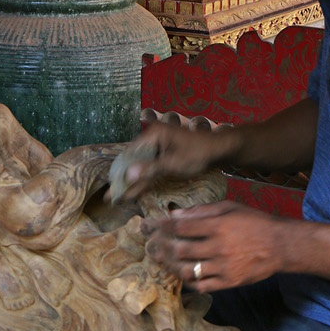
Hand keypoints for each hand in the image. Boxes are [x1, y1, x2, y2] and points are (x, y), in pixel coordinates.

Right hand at [118, 121, 234, 199]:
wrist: (218, 149)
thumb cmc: (198, 153)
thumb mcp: (174, 163)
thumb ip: (150, 169)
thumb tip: (128, 175)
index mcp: (153, 133)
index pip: (130, 154)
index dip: (120, 173)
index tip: (111, 190)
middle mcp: (153, 136)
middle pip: (133, 159)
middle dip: (123, 179)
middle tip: (110, 197)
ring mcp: (158, 145)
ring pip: (140, 164)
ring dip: (132, 181)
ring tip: (119, 197)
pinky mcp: (164, 152)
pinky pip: (149, 166)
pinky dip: (143, 178)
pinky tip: (135, 191)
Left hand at [142, 201, 293, 291]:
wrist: (280, 245)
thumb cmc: (254, 222)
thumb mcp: (229, 207)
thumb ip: (201, 211)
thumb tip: (174, 214)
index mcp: (218, 226)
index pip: (180, 227)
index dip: (160, 226)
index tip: (148, 226)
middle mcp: (219, 248)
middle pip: (179, 250)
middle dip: (159, 247)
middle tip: (149, 246)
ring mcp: (224, 268)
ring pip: (187, 271)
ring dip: (170, 266)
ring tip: (161, 260)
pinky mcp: (229, 282)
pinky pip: (201, 285)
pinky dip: (188, 280)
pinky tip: (181, 273)